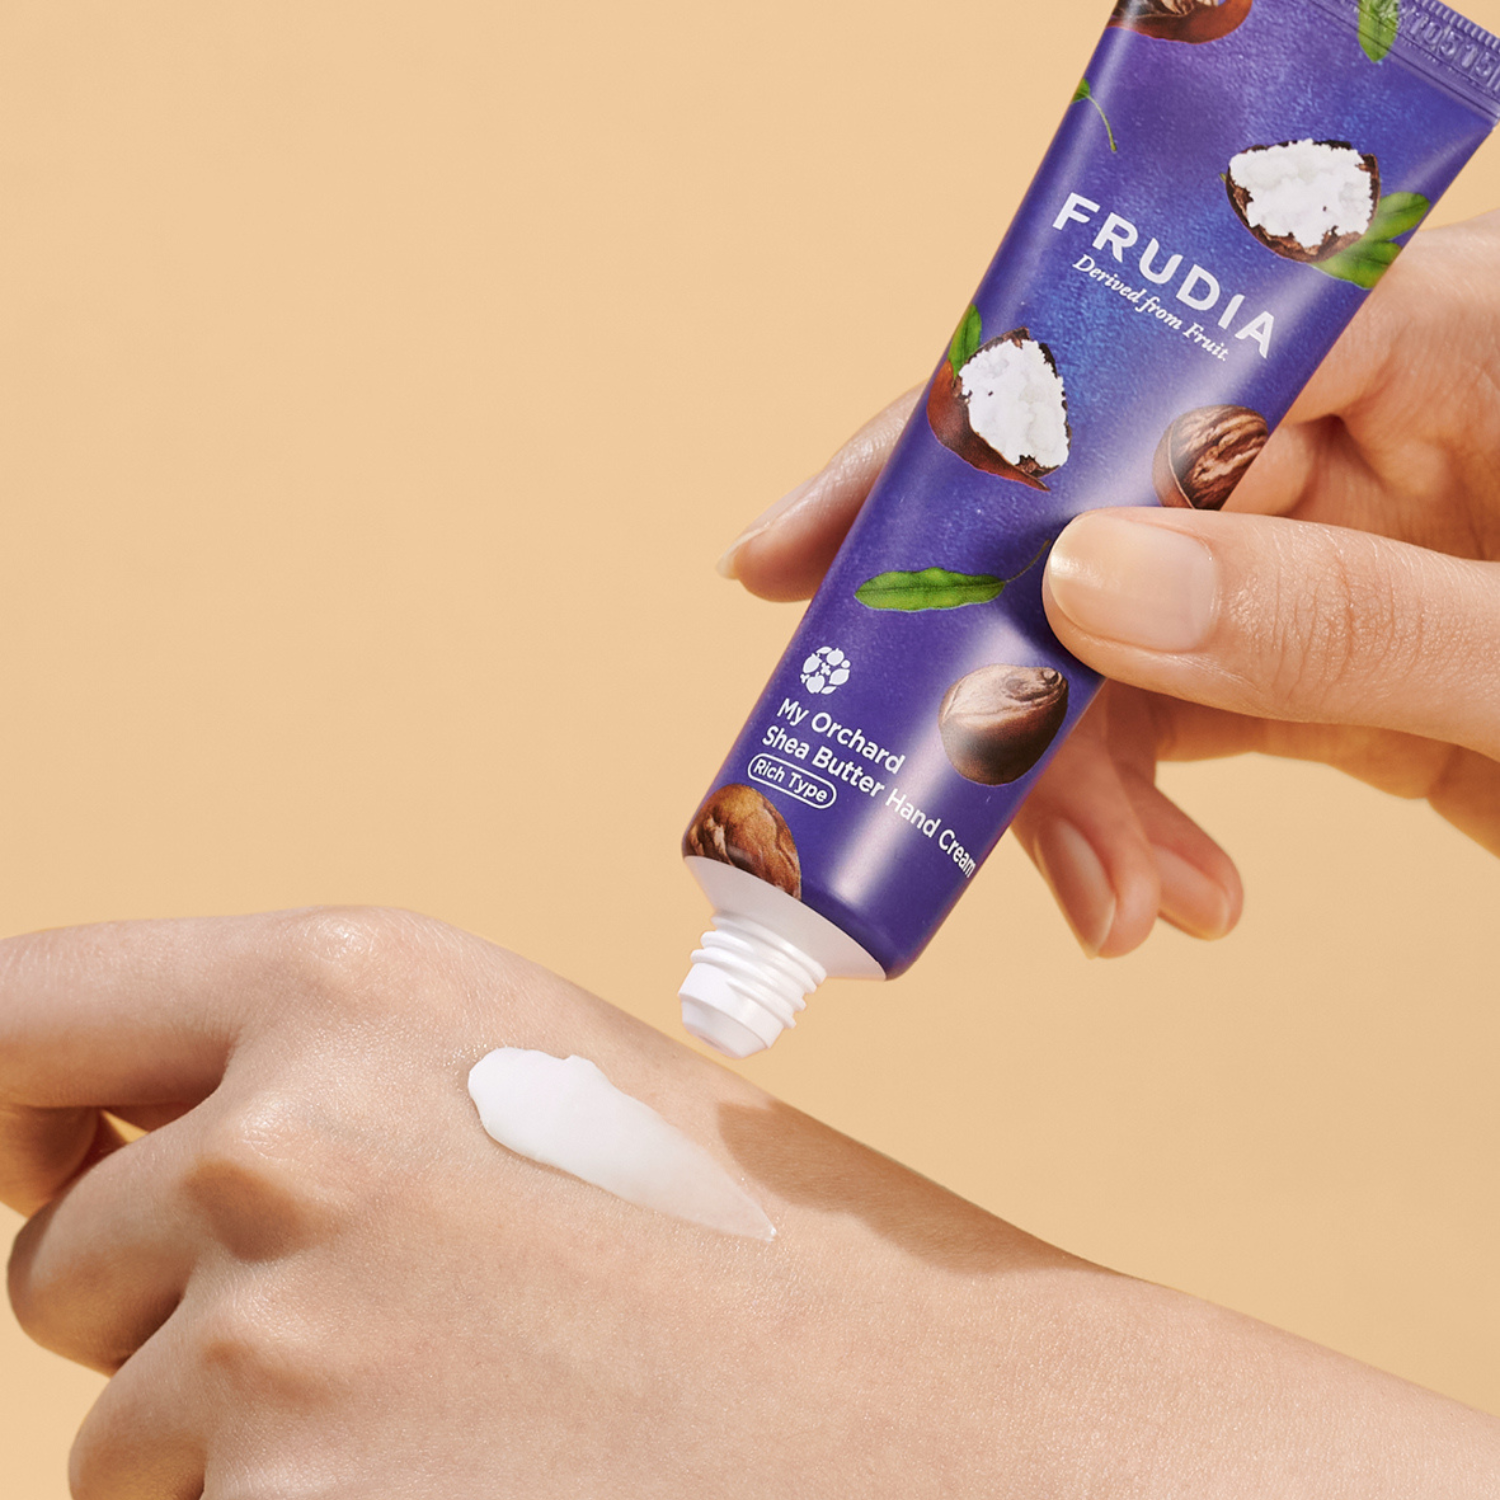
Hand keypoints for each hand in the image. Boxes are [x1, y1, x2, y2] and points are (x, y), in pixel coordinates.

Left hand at [5, 908, 1498, 1496]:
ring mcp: (272, 1352)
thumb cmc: (746, 1240)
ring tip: (465, 1408)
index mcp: (354, 982)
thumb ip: (316, 1072)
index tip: (27, 1154)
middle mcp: (284, 1143)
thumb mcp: (524, 1069)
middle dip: (170, 1299)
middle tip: (386, 1319)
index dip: (9, 1090)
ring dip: (240, 1434)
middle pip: (67, 1257)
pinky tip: (463, 1476)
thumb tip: (136, 1147)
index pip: (22, 1008)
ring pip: (124, 1427)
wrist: (919, 1420)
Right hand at [719, 211, 1499, 956]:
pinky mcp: (1309, 651)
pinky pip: (1160, 713)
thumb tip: (1085, 583)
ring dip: (1066, 780)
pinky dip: (1130, 812)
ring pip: (1102, 632)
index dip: (959, 450)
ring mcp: (1319, 544)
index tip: (803, 551)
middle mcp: (1347, 427)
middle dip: (999, 669)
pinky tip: (1167, 898)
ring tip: (1114, 909)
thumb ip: (1335, 619)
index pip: (1142, 349)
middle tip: (932, 798)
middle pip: (1084, 509)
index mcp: (1431, 338)